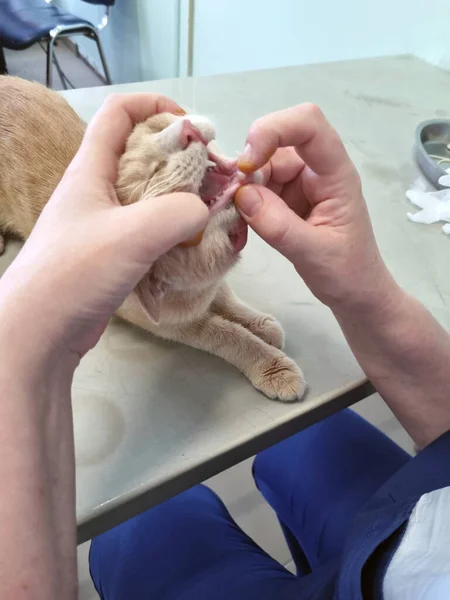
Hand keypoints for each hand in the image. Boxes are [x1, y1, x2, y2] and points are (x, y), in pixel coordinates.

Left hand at [0, 94, 207, 364]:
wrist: (39, 331)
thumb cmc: (76, 271)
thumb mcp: (133, 234)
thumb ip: (178, 213)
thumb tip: (204, 210)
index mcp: (91, 168)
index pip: (119, 113)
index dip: (155, 106)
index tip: (191, 126)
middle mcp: (96, 190)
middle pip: (141, 154)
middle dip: (180, 158)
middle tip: (213, 178)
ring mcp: (103, 223)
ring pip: (147, 195)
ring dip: (180, 198)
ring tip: (210, 212)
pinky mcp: (111, 253)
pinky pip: (148, 230)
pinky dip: (172, 231)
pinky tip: (192, 245)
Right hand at [235, 104, 394, 310]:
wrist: (355, 293)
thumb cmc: (348, 272)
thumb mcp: (315, 253)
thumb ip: (279, 226)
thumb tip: (241, 195)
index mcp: (335, 174)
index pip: (308, 126)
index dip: (274, 132)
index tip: (247, 165)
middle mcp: (316, 171)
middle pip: (276, 145)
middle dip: (249, 167)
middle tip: (232, 201)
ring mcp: (299, 184)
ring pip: (261, 167)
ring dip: (242, 187)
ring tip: (237, 219)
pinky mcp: (284, 200)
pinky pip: (256, 188)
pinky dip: (242, 201)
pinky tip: (240, 222)